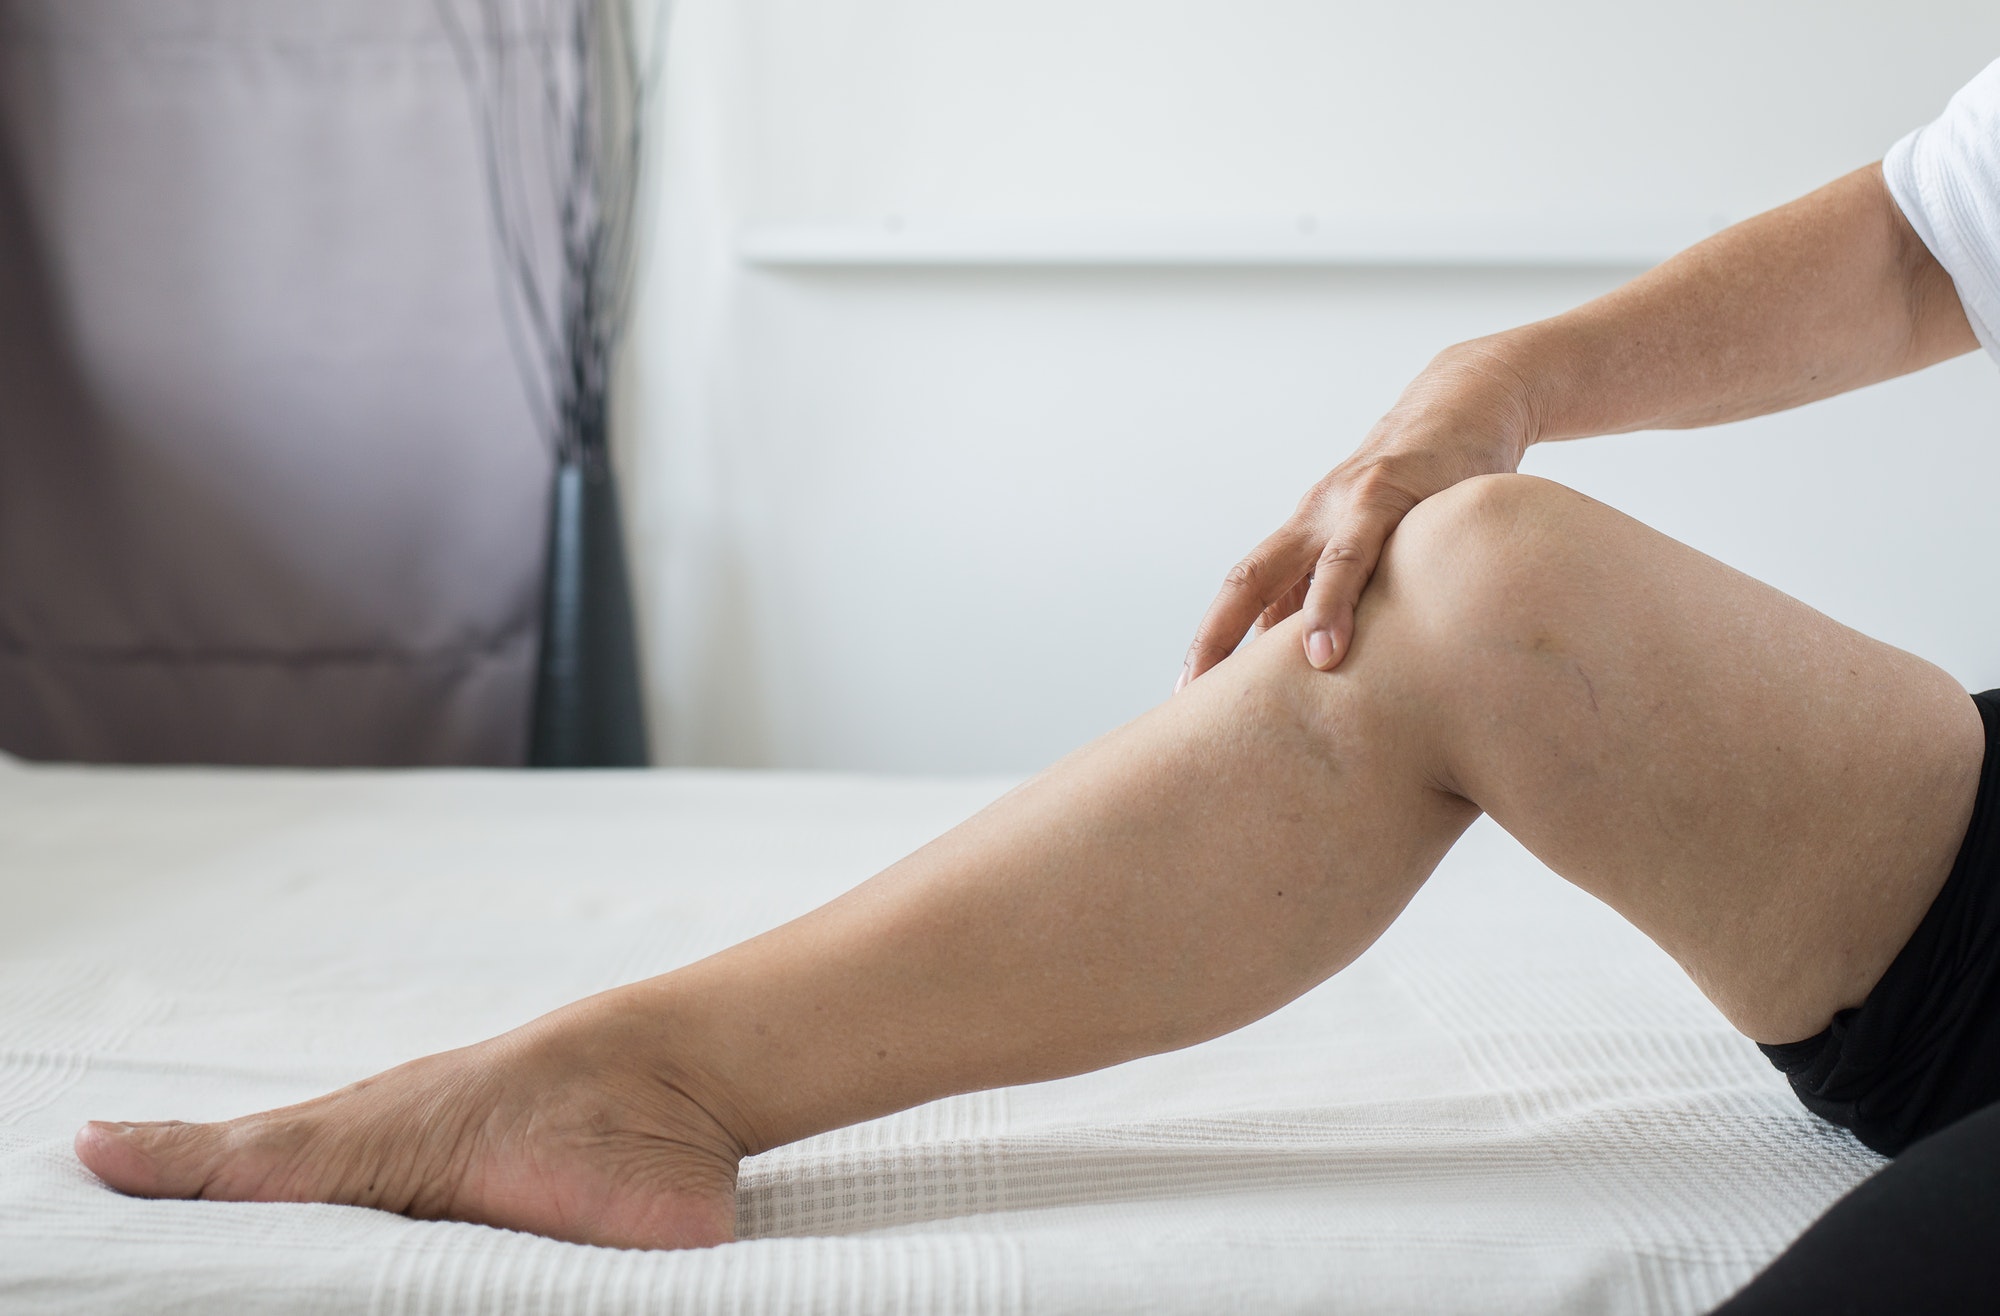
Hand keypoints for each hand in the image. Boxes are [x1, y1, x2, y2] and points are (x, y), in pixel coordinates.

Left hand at [1179, 346, 1537, 687]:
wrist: (1464, 403)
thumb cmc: (1420, 489)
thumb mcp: (1379, 541)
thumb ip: (1347, 591)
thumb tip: (1320, 666)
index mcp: (1303, 537)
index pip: (1246, 594)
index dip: (1213, 642)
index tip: (1184, 697)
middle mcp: (1315, 518)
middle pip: (1252, 578)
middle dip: (1220, 636)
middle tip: (1195, 696)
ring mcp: (1356, 501)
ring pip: (1324, 562)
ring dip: (1319, 612)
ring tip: (1319, 664)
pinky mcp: (1401, 488)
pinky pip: (1378, 540)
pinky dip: (1371, 578)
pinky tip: (1382, 614)